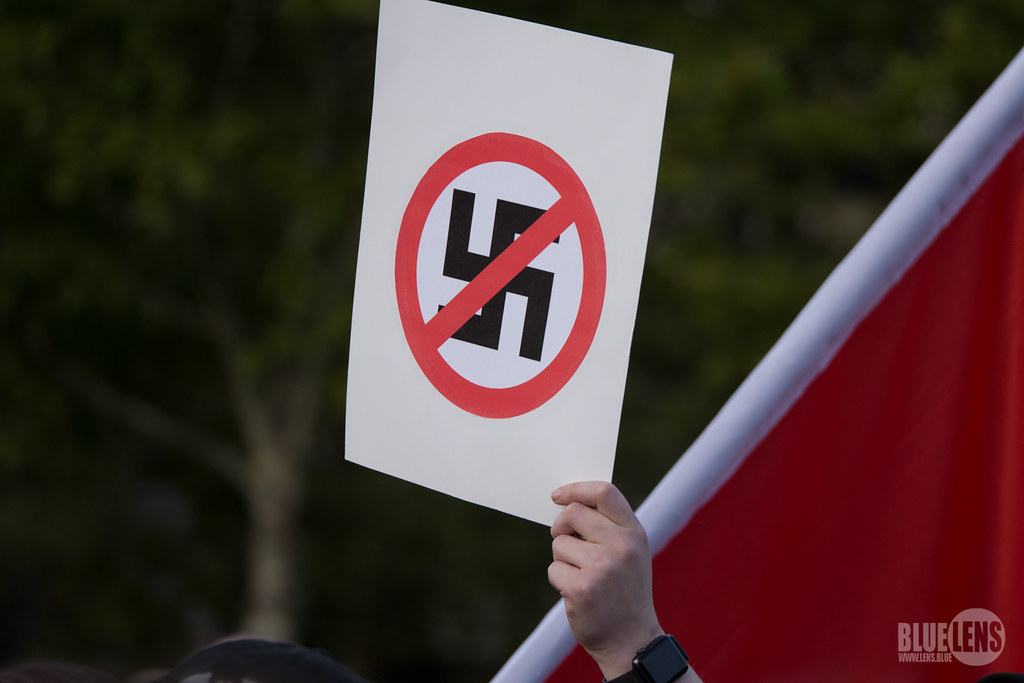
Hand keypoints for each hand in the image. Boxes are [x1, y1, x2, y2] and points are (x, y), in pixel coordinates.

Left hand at [548, 481, 663, 678]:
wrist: (631, 640)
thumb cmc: (624, 591)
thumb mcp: (631, 552)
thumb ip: (608, 525)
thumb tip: (567, 502)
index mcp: (634, 532)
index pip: (604, 491)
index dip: (576, 489)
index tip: (558, 496)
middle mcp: (621, 546)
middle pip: (572, 513)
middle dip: (562, 527)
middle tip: (566, 543)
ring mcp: (602, 567)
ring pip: (559, 543)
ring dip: (563, 559)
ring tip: (583, 577)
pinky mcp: (581, 588)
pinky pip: (554, 569)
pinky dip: (560, 580)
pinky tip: (578, 594)